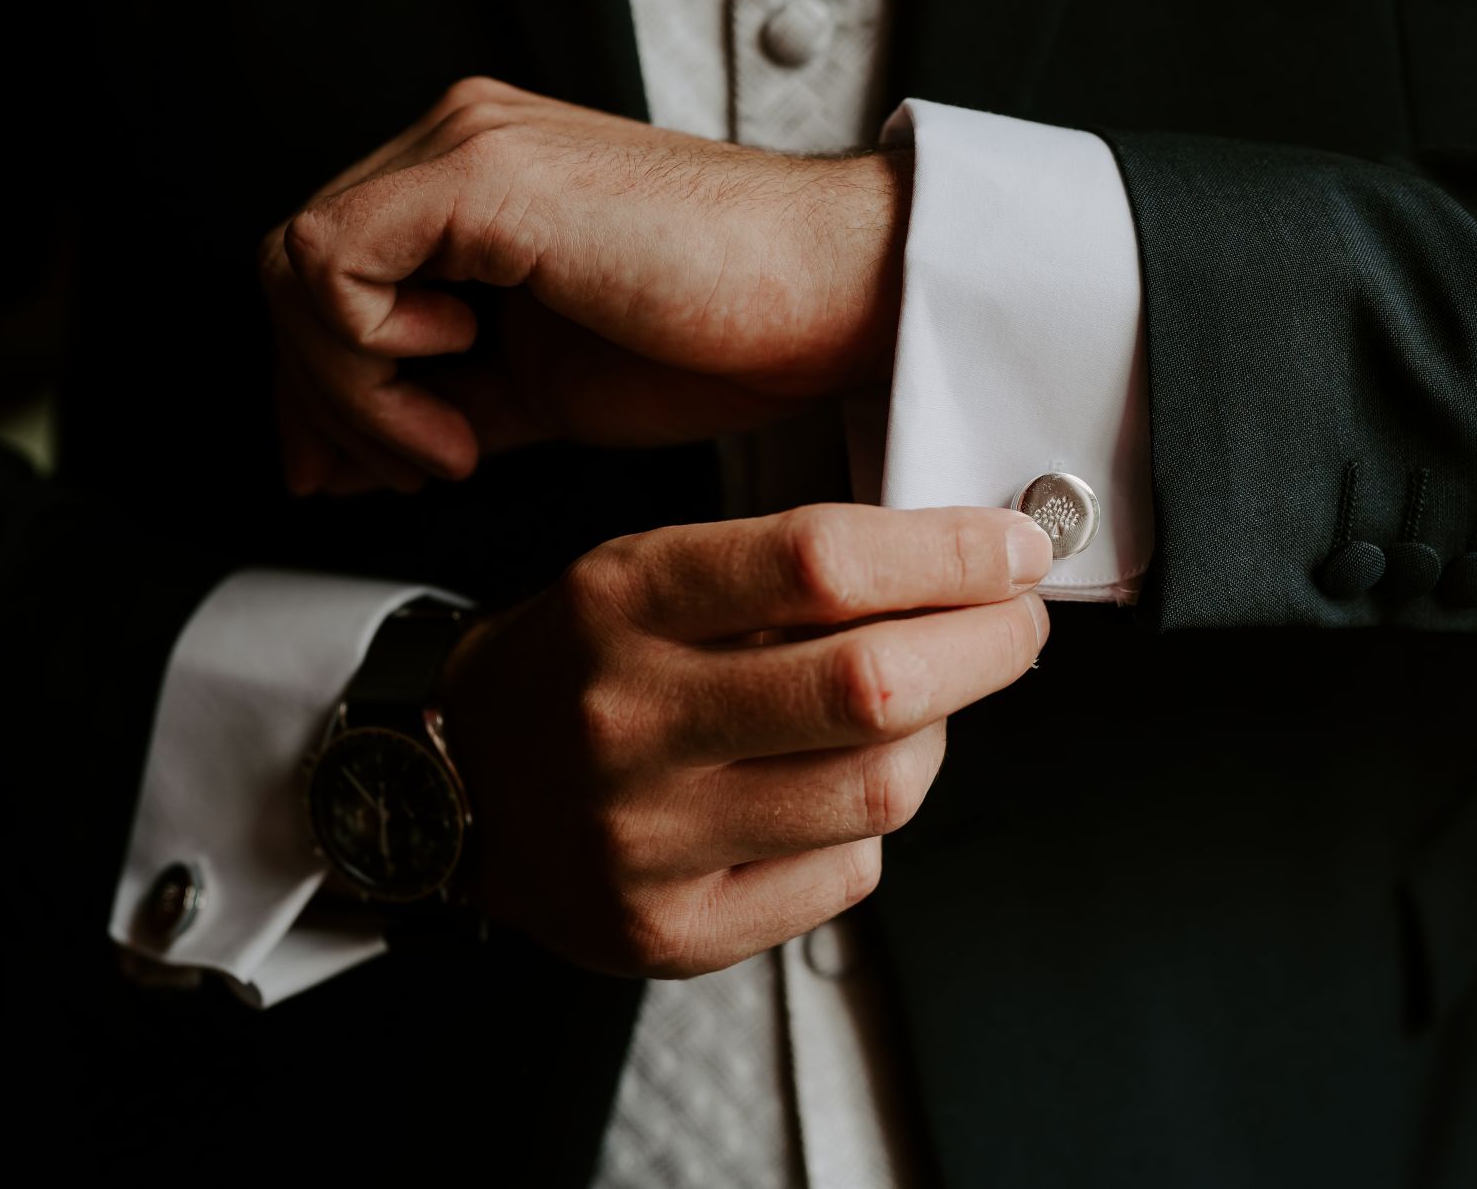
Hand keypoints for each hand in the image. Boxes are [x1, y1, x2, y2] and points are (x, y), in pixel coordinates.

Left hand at [262, 77, 910, 494]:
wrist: (825, 302)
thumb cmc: (717, 338)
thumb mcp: (541, 390)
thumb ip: (438, 407)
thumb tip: (342, 460)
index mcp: (471, 184)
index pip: (325, 272)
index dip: (314, 385)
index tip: (347, 471)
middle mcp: (457, 143)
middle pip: (293, 271)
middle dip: (321, 398)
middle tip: (401, 471)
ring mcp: (465, 145)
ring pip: (297, 267)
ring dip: (353, 387)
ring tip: (452, 443)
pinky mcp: (481, 172)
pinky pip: (334, 265)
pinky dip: (372, 354)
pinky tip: (466, 383)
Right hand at [438, 503, 1049, 977]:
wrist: (459, 787)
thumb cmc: (585, 663)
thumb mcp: (649, 572)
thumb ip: (790, 567)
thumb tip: (972, 563)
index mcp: (623, 601)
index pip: (818, 562)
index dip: (949, 552)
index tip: (1017, 547)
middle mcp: (627, 720)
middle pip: (870, 687)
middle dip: (987, 646)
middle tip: (1017, 624)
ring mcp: (648, 839)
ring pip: (879, 792)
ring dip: (936, 737)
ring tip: (916, 706)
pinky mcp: (674, 930)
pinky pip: (845, 873)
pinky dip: (870, 821)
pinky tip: (833, 788)